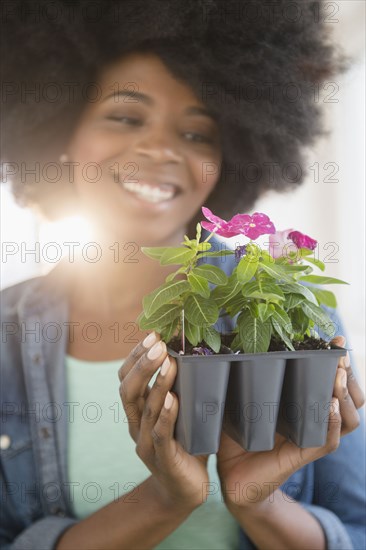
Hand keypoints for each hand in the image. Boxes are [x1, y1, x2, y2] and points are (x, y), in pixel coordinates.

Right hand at [118, 332, 208, 511]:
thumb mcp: (181, 412)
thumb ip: (182, 388)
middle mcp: (136, 425)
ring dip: (156, 382)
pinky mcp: (163, 461)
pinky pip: (160, 435)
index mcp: (137, 412)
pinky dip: (165, 415)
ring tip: (169, 361)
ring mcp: (146, 444)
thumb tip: (199, 352)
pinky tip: (173, 399)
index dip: (135, 356)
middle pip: (128, 390)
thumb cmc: (185, 445)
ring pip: (144, 409)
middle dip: (142, 363)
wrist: (184, 492)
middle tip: (158, 342)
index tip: (152, 335)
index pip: (126, 378)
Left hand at [217, 335, 364, 510]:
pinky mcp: (303, 456)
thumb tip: (243, 344)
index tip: (337, 341)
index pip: (337, 384)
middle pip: (352, 398)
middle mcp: (316, 421)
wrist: (231, 475)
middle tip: (339, 356)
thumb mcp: (246, 400)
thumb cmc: (238, 435)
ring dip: (345, 395)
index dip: (342, 364)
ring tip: (336, 376)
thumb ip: (250, 379)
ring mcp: (312, 439)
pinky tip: (328, 404)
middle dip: (349, 375)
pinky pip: (329, 440)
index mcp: (307, 406)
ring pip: (349, 418)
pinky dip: (332, 422)